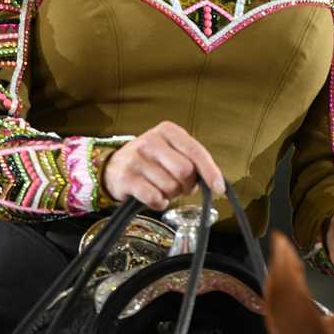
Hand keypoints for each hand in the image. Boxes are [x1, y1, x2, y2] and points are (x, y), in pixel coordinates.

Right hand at [100, 120, 225, 210]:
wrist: (115, 166)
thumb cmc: (152, 160)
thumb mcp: (172, 151)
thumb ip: (193, 162)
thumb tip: (213, 183)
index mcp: (168, 131)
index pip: (195, 151)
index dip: (210, 171)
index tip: (218, 188)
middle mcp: (151, 140)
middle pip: (185, 171)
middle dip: (187, 185)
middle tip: (180, 186)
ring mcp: (137, 158)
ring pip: (170, 187)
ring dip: (171, 194)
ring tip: (161, 187)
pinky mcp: (126, 178)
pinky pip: (154, 198)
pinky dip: (159, 202)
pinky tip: (153, 196)